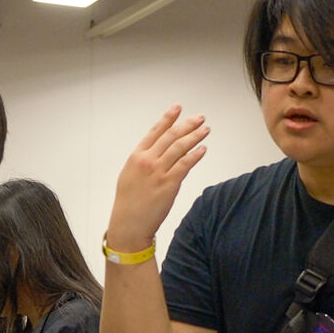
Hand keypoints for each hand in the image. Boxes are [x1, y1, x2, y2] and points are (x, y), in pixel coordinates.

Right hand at [107, 106, 209, 251]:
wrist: (129, 224)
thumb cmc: (128, 203)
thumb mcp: (129, 175)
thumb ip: (143, 161)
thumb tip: (158, 152)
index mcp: (136, 156)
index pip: (155, 132)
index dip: (168, 118)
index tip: (178, 108)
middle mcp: (147, 161)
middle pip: (171, 136)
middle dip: (187, 125)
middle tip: (199, 118)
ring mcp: (158, 172)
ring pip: (180, 147)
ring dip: (195, 136)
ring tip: (205, 130)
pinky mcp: (169, 184)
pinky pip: (185, 165)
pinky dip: (195, 155)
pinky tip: (202, 149)